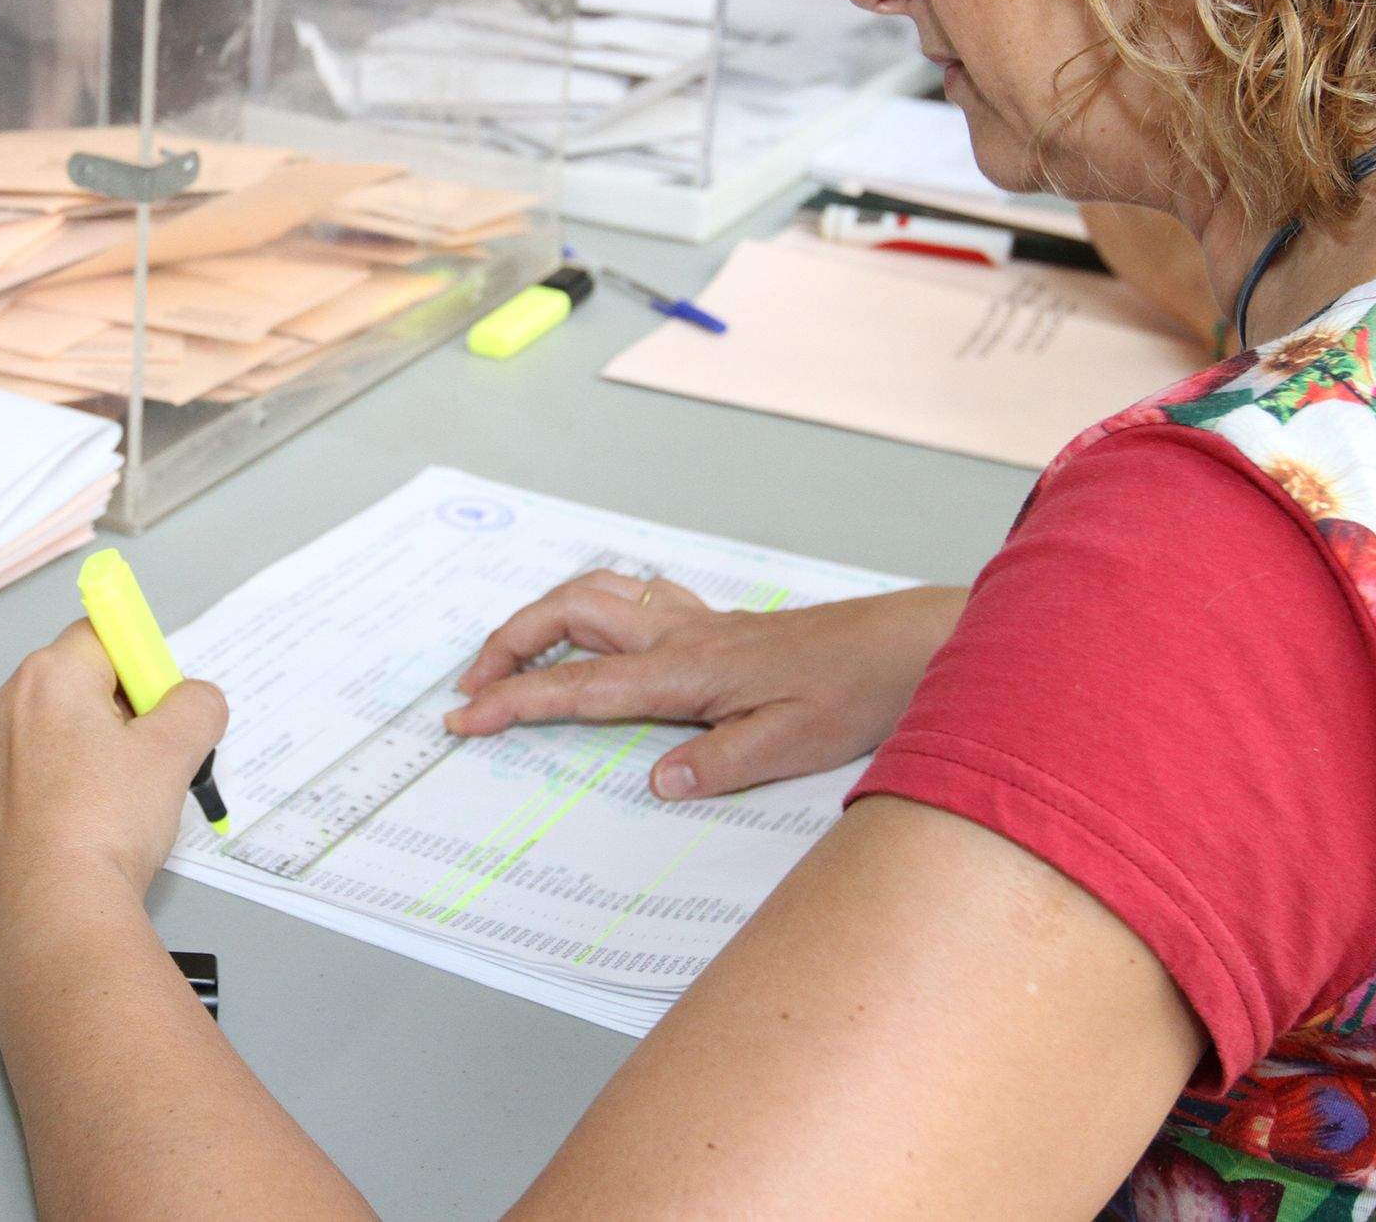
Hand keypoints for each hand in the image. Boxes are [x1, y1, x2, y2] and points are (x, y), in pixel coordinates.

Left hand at [0, 622, 228, 948]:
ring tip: (121, 807)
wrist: (48, 914)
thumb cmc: (105, 822)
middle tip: (151, 762)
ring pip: (52, 737)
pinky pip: (30, 782)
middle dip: (119, 715)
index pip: (102, 636)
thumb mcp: (175, 752)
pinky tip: (87, 834)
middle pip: (75, 686)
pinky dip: (60, 795)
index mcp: (46, 677)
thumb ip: (197, 707)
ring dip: (90, 758)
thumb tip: (196, 701)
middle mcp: (3, 708)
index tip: (162, 709)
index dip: (141, 666)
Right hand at [447, 573, 967, 800]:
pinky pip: (631, 596)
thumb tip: (654, 781)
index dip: (514, 700)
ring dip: (540, 619)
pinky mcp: (715, 624)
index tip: (465, 717)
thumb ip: (718, 763)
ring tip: (511, 656)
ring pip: (594, 593)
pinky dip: (589, 606)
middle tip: (473, 686)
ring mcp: (696, 623)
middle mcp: (680, 636)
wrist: (911, 646)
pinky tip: (591, 631)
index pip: (579, 685)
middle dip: (507, 644)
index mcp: (686, 671)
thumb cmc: (858, 693)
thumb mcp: (792, 746)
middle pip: (567, 615)